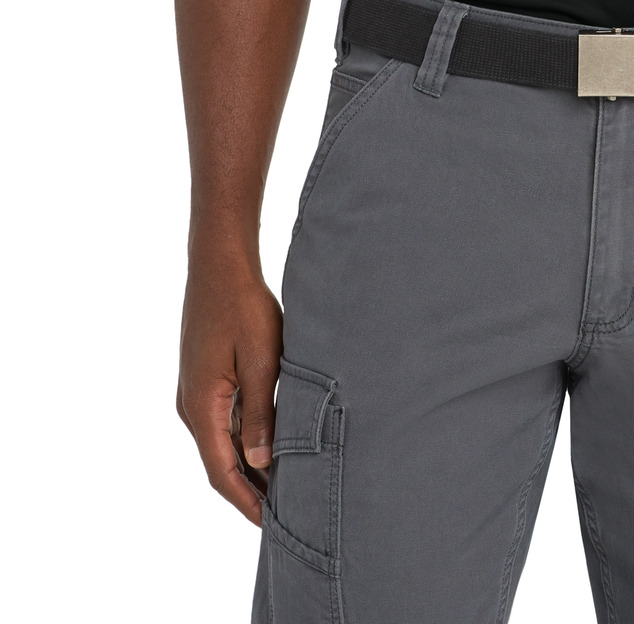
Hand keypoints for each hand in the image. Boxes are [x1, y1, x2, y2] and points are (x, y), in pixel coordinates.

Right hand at [177, 256, 282, 523]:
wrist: (219, 264)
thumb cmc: (242, 306)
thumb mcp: (260, 360)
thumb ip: (260, 414)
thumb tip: (260, 464)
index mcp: (201, 408)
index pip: (221, 473)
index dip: (246, 503)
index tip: (271, 526)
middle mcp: (192, 407)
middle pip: (219, 464)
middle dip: (248, 491)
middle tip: (284, 515)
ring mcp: (196, 393)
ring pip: (222, 444)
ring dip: (248, 466)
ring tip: (282, 487)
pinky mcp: (205, 379)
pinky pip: (224, 422)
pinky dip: (245, 440)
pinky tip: (269, 445)